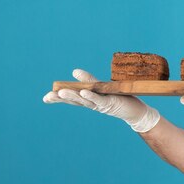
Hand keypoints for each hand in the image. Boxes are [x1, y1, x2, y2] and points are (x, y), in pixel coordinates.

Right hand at [43, 69, 160, 132]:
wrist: (137, 111)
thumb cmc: (120, 99)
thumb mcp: (103, 87)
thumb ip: (89, 80)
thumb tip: (74, 72)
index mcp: (90, 100)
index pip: (72, 99)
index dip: (59, 99)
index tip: (45, 98)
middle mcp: (93, 104)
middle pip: (75, 101)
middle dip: (61, 98)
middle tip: (47, 97)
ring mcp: (101, 105)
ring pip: (84, 101)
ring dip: (72, 97)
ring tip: (60, 93)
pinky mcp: (110, 104)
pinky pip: (99, 100)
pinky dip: (91, 96)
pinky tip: (83, 92)